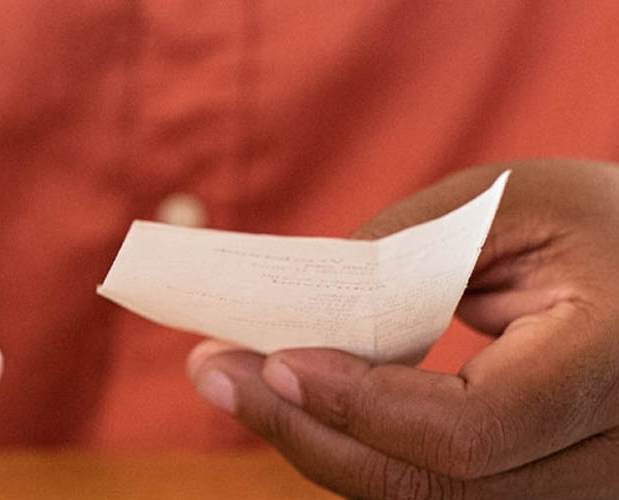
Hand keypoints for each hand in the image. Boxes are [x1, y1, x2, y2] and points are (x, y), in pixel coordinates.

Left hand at [187, 160, 618, 498]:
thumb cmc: (593, 222)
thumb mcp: (509, 203)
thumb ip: (408, 252)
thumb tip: (301, 314)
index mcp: (615, 367)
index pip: (470, 428)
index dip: (363, 405)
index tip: (276, 358)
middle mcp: (610, 455)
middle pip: (431, 485)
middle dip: (306, 432)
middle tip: (215, 374)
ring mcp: (580, 488)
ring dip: (319, 447)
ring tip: (239, 385)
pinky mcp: (543, 488)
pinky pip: (435, 490)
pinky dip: (360, 452)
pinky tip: (300, 405)